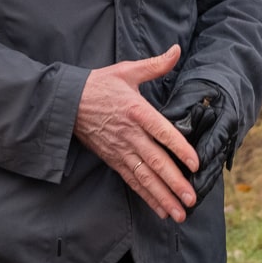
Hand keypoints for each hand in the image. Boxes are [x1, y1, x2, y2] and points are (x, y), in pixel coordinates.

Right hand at [74, 44, 198, 222]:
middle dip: (174, 183)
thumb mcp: (127, 70)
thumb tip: (176, 50)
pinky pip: (132, 180)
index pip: (162, 132)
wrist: (66, 101)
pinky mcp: (113, 159)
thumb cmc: (100, 84)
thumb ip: (155, 65)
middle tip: (191, 199)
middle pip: (155, 161)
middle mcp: (129, 134)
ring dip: (162, 196)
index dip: (179, 148)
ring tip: (180, 213)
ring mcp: (120, 150)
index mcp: (136, 111)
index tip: (195, 164)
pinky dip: (146, 196)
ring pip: (144, 177)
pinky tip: (161, 209)